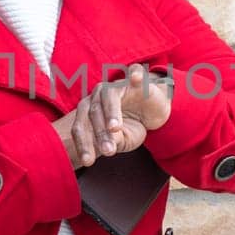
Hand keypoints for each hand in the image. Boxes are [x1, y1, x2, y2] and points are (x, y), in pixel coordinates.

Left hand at [53, 63, 171, 169]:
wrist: (154, 112)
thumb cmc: (133, 125)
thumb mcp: (124, 140)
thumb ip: (113, 142)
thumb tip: (108, 147)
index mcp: (89, 111)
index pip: (81, 127)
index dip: (83, 144)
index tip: (88, 162)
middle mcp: (98, 96)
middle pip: (93, 113)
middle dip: (99, 134)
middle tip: (107, 151)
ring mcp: (117, 85)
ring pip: (109, 96)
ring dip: (111, 112)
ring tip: (115, 128)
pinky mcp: (136, 78)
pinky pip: (135, 72)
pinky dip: (135, 74)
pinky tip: (135, 79)